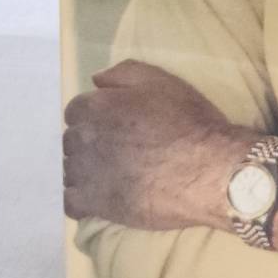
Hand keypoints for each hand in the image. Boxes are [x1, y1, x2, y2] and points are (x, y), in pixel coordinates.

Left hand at [63, 59, 251, 230]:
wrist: (206, 168)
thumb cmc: (187, 120)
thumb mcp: (162, 81)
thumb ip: (123, 73)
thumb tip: (96, 80)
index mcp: (97, 106)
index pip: (76, 110)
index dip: (96, 115)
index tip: (115, 123)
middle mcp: (84, 137)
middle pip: (72, 140)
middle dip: (91, 142)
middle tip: (120, 148)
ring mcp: (86, 173)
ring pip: (70, 171)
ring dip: (87, 171)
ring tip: (114, 174)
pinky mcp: (94, 204)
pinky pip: (71, 202)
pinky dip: (83, 200)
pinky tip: (104, 195)